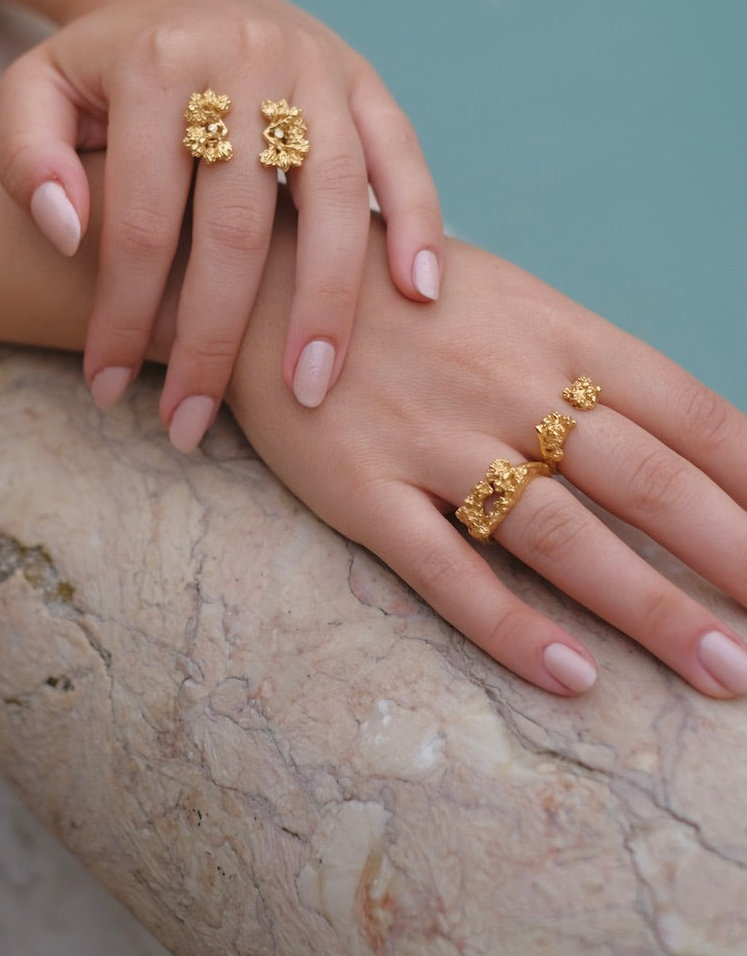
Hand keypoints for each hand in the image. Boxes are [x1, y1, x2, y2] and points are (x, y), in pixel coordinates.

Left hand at [0, 0, 442, 450]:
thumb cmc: (102, 62)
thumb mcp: (33, 89)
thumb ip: (24, 156)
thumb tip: (65, 234)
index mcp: (152, 66)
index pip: (139, 221)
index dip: (122, 315)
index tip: (108, 389)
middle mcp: (240, 60)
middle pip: (234, 227)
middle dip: (213, 339)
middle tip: (193, 424)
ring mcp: (313, 66)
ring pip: (329, 200)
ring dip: (325, 305)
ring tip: (311, 393)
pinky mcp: (364, 76)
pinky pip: (401, 153)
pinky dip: (415, 222)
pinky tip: (417, 296)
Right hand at [229, 214, 746, 697]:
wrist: (257, 280)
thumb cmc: (397, 293)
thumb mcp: (505, 294)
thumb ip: (584, 358)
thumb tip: (685, 432)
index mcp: (552, 328)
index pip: (684, 409)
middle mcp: (504, 382)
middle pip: (643, 479)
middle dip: (732, 556)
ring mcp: (432, 439)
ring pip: (560, 533)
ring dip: (650, 608)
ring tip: (725, 670)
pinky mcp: (362, 488)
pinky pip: (445, 567)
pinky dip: (510, 625)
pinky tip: (570, 676)